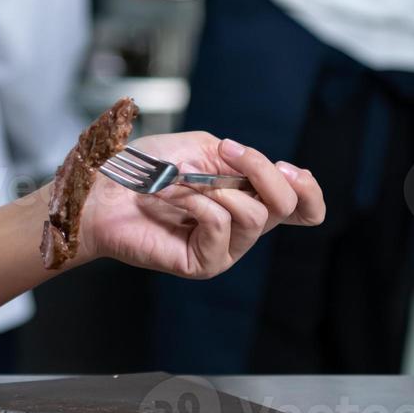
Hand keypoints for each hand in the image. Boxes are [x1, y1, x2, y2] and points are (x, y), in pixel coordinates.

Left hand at [76, 132, 324, 278]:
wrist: (104, 189)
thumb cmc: (147, 168)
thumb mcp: (203, 149)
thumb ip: (242, 161)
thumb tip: (268, 175)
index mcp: (249, 199)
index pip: (304, 208)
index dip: (309, 189)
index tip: (289, 167)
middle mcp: (242, 227)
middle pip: (289, 207)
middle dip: (264, 171)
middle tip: (227, 152)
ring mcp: (225, 248)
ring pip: (256, 217)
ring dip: (217, 186)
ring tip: (183, 180)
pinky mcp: (203, 263)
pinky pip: (221, 225)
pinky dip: (197, 201)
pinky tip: (171, 195)